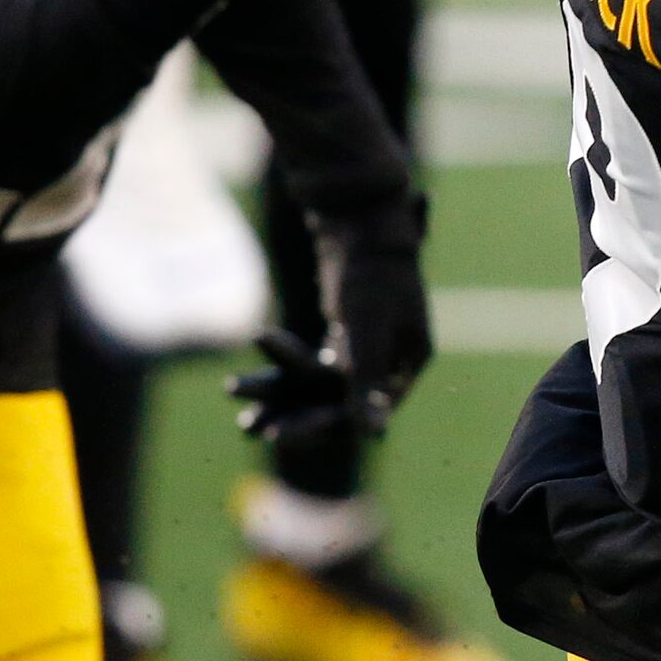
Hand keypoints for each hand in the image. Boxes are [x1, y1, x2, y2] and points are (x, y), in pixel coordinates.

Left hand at [228, 200, 432, 443]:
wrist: (361, 223)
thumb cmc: (370, 276)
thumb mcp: (367, 335)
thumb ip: (368, 384)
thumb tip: (373, 435)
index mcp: (412, 358)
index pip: (376, 407)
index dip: (337, 426)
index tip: (292, 437)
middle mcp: (395, 355)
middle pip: (348, 399)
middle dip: (305, 418)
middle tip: (267, 434)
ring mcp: (373, 344)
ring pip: (327, 384)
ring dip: (290, 399)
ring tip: (248, 416)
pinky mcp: (349, 332)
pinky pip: (316, 365)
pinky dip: (288, 375)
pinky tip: (253, 385)